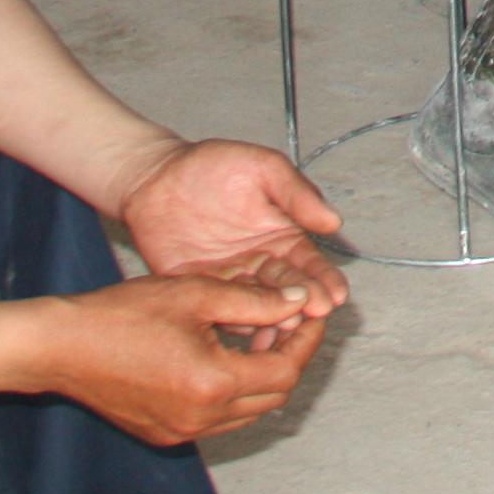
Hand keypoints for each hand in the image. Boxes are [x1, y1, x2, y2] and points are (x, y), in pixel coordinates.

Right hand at [31, 275, 327, 444]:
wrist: (60, 347)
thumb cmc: (122, 314)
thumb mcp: (196, 295)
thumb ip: (254, 301)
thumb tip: (298, 301)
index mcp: (214, 385)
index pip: (286, 370)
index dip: (307, 340)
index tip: (311, 313)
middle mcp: (201, 419)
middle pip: (273, 396)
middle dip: (288, 357)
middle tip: (287, 321)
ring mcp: (180, 432)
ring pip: (247, 411)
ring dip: (261, 376)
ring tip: (255, 334)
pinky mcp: (162, 433)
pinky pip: (216, 419)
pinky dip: (231, 391)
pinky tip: (220, 355)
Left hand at [119, 139, 349, 329]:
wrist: (156, 176)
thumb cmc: (214, 164)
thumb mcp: (265, 169)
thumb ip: (297, 194)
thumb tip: (334, 222)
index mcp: (281, 235)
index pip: (309, 262)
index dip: (324, 278)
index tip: (337, 294)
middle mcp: (259, 262)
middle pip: (287, 288)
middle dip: (305, 300)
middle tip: (318, 312)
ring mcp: (229, 278)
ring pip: (256, 303)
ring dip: (272, 315)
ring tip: (287, 323)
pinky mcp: (197, 288)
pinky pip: (218, 307)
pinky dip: (232, 320)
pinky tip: (245, 329)